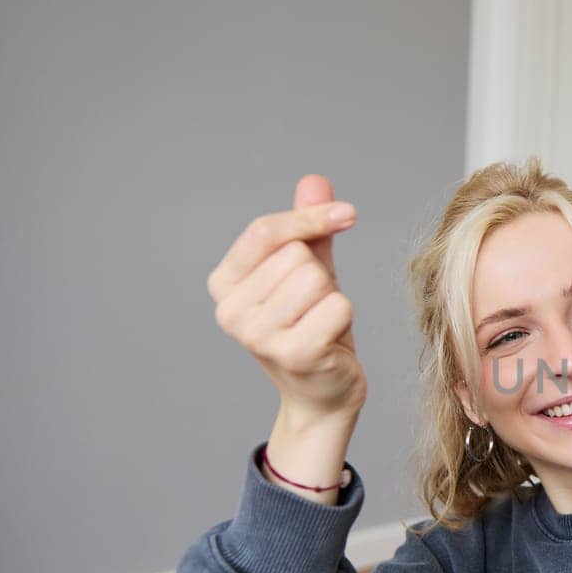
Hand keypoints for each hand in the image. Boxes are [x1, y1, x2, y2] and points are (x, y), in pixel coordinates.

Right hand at [207, 175, 368, 420]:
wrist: (324, 391)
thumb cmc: (313, 325)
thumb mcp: (308, 270)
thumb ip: (308, 228)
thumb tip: (314, 181)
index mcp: (224, 283)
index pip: (265, 230)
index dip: (310, 217)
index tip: (348, 214)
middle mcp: (230, 311)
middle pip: (296, 255)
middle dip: (320, 276)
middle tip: (314, 308)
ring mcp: (257, 336)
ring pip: (317, 278)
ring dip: (332, 297)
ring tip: (321, 323)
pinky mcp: (292, 354)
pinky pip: (337, 306)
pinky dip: (344, 317)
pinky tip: (331, 341)